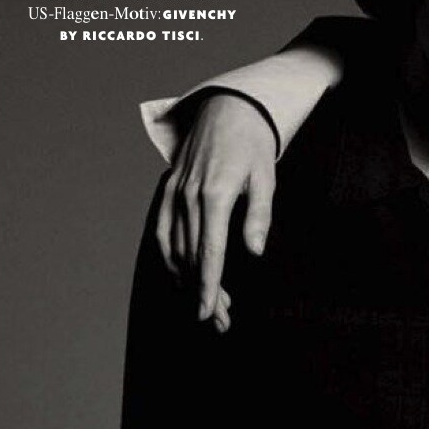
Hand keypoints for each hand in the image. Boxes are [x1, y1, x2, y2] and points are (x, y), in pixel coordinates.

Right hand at [154, 91, 276, 331]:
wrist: (227, 107)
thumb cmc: (252, 144)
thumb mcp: (266, 177)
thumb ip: (259, 215)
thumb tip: (255, 251)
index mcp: (215, 194)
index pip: (209, 251)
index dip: (207, 285)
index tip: (207, 311)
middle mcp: (189, 195)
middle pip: (192, 257)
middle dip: (204, 293)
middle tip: (218, 322)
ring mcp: (175, 192)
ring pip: (175, 248)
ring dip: (187, 281)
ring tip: (207, 307)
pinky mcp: (168, 189)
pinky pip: (163, 230)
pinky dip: (169, 258)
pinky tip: (181, 277)